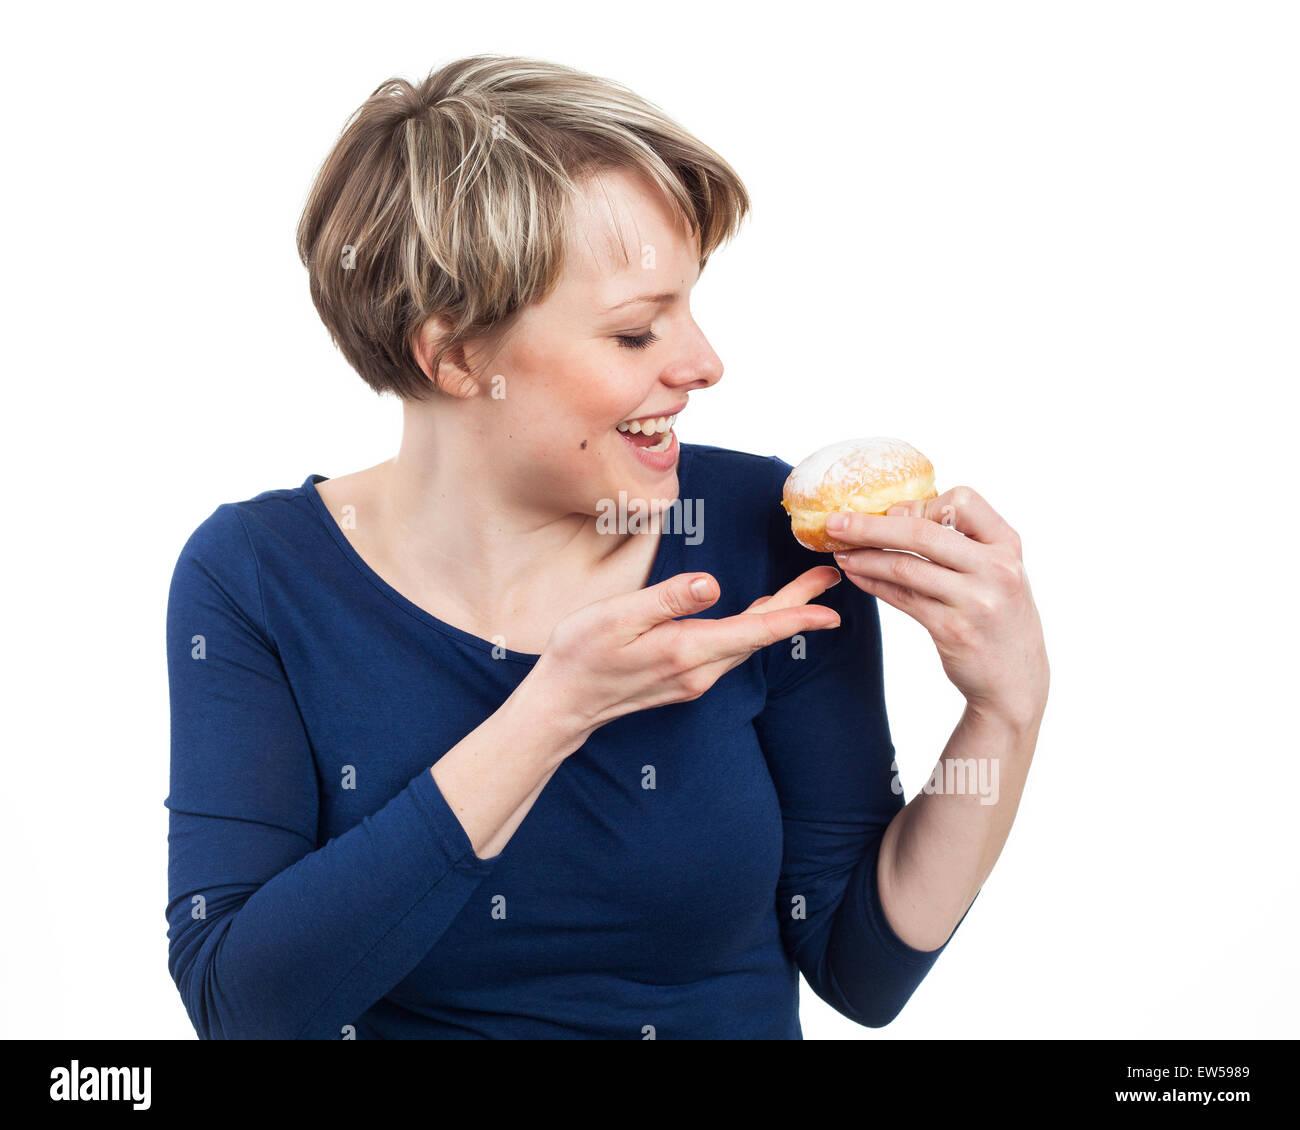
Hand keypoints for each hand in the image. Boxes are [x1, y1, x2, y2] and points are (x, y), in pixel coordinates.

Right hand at [529, 566, 842, 740]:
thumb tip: (712, 585)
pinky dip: (754, 630)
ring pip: (748, 644)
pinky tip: (760, 617)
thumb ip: (667, 600)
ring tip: (805, 592)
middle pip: (761, 635)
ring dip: (779, 618)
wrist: (562, 703)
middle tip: (829, 578)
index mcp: (688, 650)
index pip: (757, 631)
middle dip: (799, 607)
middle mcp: (700, 670)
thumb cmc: (581, 653)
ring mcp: (694, 679)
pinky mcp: (685, 679)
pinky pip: (732, 651)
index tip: (832, 605)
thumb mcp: (616, 617)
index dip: (798, 615)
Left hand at [827, 487, 1048, 730]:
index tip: (892, 512)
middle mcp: (996, 569)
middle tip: (834, 522)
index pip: (962, 501)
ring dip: (864, 557)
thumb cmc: (1000, 617)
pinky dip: (873, 583)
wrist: (1017, 681)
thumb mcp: (997, 572)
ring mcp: (976, 601)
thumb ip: (962, 543)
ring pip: (905, 566)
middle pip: (921, 533)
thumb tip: (895, 513)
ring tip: (839, 552)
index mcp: (1008, 545)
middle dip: (870, 525)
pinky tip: (855, 575)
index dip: (921, 504)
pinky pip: (902, 598)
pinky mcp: (953, 630)